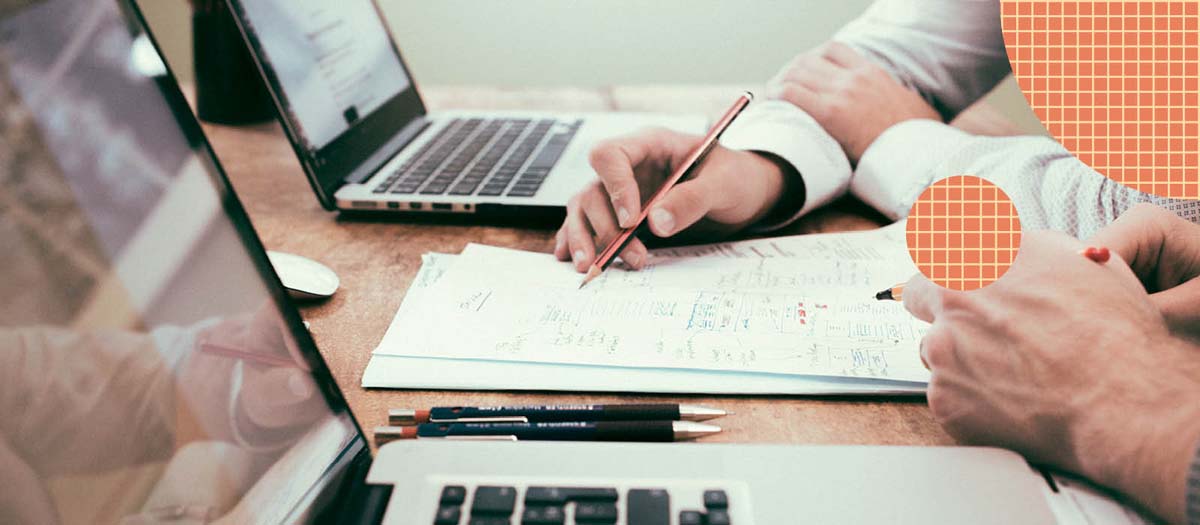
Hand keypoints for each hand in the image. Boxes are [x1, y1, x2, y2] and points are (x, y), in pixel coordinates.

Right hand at [556, 128, 791, 271]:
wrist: (745, 194)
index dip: (615, 188)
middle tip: (632, 257)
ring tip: (592, 267)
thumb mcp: (724, 184)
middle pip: (593, 189)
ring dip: (585, 239)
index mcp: (650, 145)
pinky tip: (571, 259)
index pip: (610, 155)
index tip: (630, 221)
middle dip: (605, 227)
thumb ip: (692, 199)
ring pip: (584, 209)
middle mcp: (629, 167)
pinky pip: (589, 224)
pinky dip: (577, 241)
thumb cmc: (736, 178)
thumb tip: (656, 222)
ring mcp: (621, 192)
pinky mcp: (621, 215)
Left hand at [767, 42, 939, 164]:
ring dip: (779, 82)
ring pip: (796, 72)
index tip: (802, 74)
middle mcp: (855, 77)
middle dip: (789, 72)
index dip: (811, 59)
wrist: (919, 153)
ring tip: (772, 98)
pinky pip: (791, 93)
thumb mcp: (909, 107)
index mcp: (872, 73)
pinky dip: (776, 95)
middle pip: (808, 59)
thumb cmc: (916, 140)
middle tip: (780, 88)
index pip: (832, 50)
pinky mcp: (831, 113)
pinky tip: (770, 105)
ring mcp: (843, 92)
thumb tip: (894, 111)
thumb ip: (891, 101)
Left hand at [903, 231, 1199, 523]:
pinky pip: (947, 397)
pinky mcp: (943, 397)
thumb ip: (1025, 250)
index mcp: (981, 255)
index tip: (956, 282)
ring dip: (960, 360)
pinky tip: (1013, 404)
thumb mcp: (1077, 260)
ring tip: (1014, 375)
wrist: (1122, 398)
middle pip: (921, 296)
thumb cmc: (1112, 331)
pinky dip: (971, 402)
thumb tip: (1003, 247)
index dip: (950, 269)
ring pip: (936, 351)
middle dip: (944, 309)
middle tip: (979, 329)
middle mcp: (952, 294)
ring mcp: (942, 347)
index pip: (936, 248)